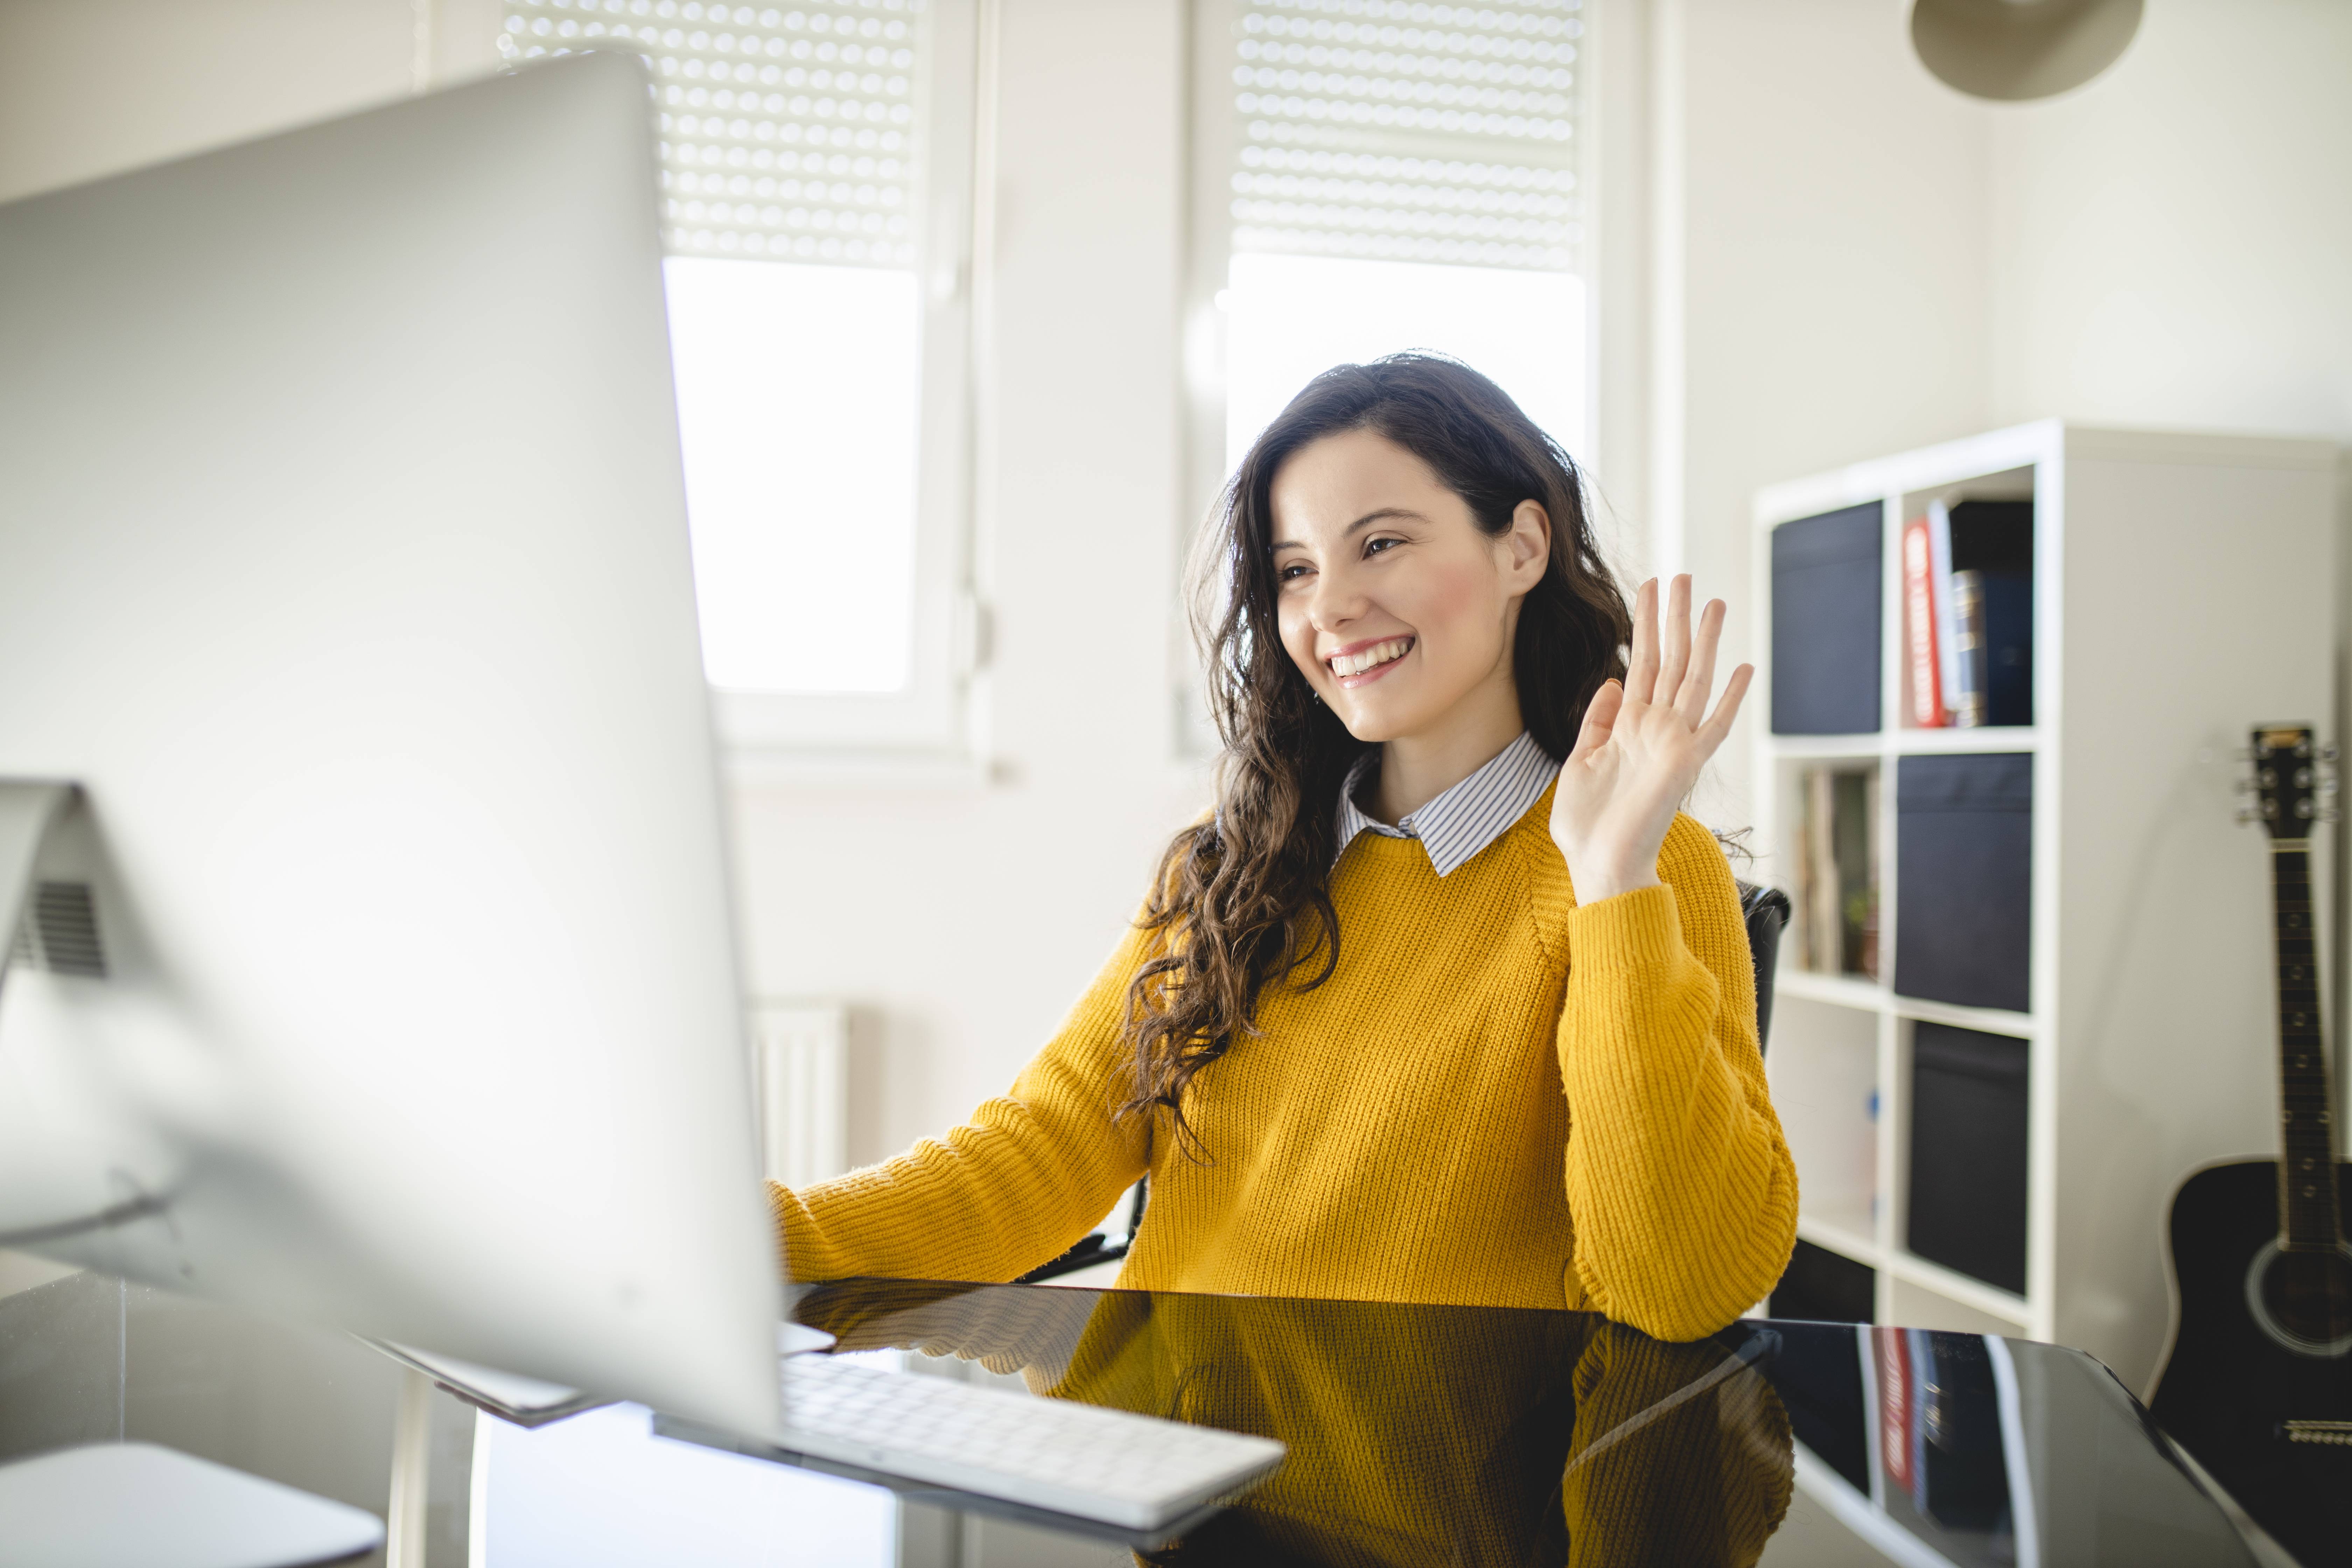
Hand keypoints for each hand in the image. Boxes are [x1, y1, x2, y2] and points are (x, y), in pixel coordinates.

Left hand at [1549, 575, 1751, 904]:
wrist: (1597, 865)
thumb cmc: (1587, 825)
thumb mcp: (1580, 761)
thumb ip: (1598, 722)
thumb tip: (1612, 681)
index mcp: (1629, 727)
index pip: (1642, 664)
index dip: (1646, 626)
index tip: (1651, 589)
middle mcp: (1656, 729)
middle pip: (1669, 660)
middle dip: (1674, 618)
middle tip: (1682, 576)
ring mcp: (1674, 744)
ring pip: (1692, 680)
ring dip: (1702, 641)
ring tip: (1710, 601)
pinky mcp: (1686, 764)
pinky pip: (1714, 726)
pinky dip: (1731, 698)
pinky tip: (1744, 667)